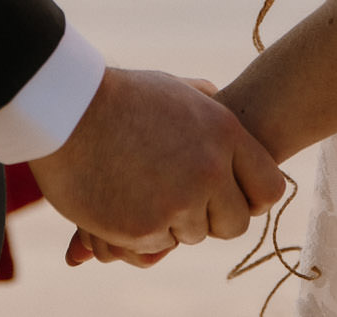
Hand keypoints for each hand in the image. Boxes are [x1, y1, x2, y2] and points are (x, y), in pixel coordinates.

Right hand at [29, 68, 284, 267]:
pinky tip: (121, 198)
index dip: (249, 197)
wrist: (67, 108)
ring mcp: (178, 201)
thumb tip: (223, 102)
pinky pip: (156, 246)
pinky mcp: (145, 228)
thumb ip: (207, 104)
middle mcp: (210, 170)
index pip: (270, 189)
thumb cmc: (120, 96)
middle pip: (234, 224)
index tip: (226, 192)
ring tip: (140, 186)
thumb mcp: (176, 90)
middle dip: (210, 217)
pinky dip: (141, 231)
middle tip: (179, 196)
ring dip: (171, 222)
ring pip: (192, 235)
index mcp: (225, 133)